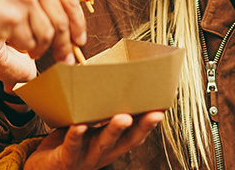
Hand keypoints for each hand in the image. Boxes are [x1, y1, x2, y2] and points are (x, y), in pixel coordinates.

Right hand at [0, 0, 86, 76]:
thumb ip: (39, 9)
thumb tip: (60, 35)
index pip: (70, 0)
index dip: (77, 24)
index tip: (79, 39)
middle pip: (62, 21)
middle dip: (64, 45)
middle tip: (63, 60)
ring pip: (46, 35)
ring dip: (35, 47)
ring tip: (17, 43)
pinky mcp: (14, 17)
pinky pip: (28, 43)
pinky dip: (19, 49)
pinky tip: (4, 39)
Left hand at [24, 111, 164, 169]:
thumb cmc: (68, 143)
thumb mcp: (88, 127)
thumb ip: (99, 110)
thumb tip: (109, 75)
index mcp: (113, 143)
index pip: (138, 131)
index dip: (152, 119)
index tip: (168, 102)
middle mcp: (104, 152)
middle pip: (128, 140)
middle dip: (143, 126)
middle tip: (156, 113)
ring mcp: (87, 157)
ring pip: (104, 143)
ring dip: (114, 130)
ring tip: (123, 117)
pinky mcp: (66, 159)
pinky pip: (73, 145)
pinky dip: (77, 135)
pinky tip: (79, 126)